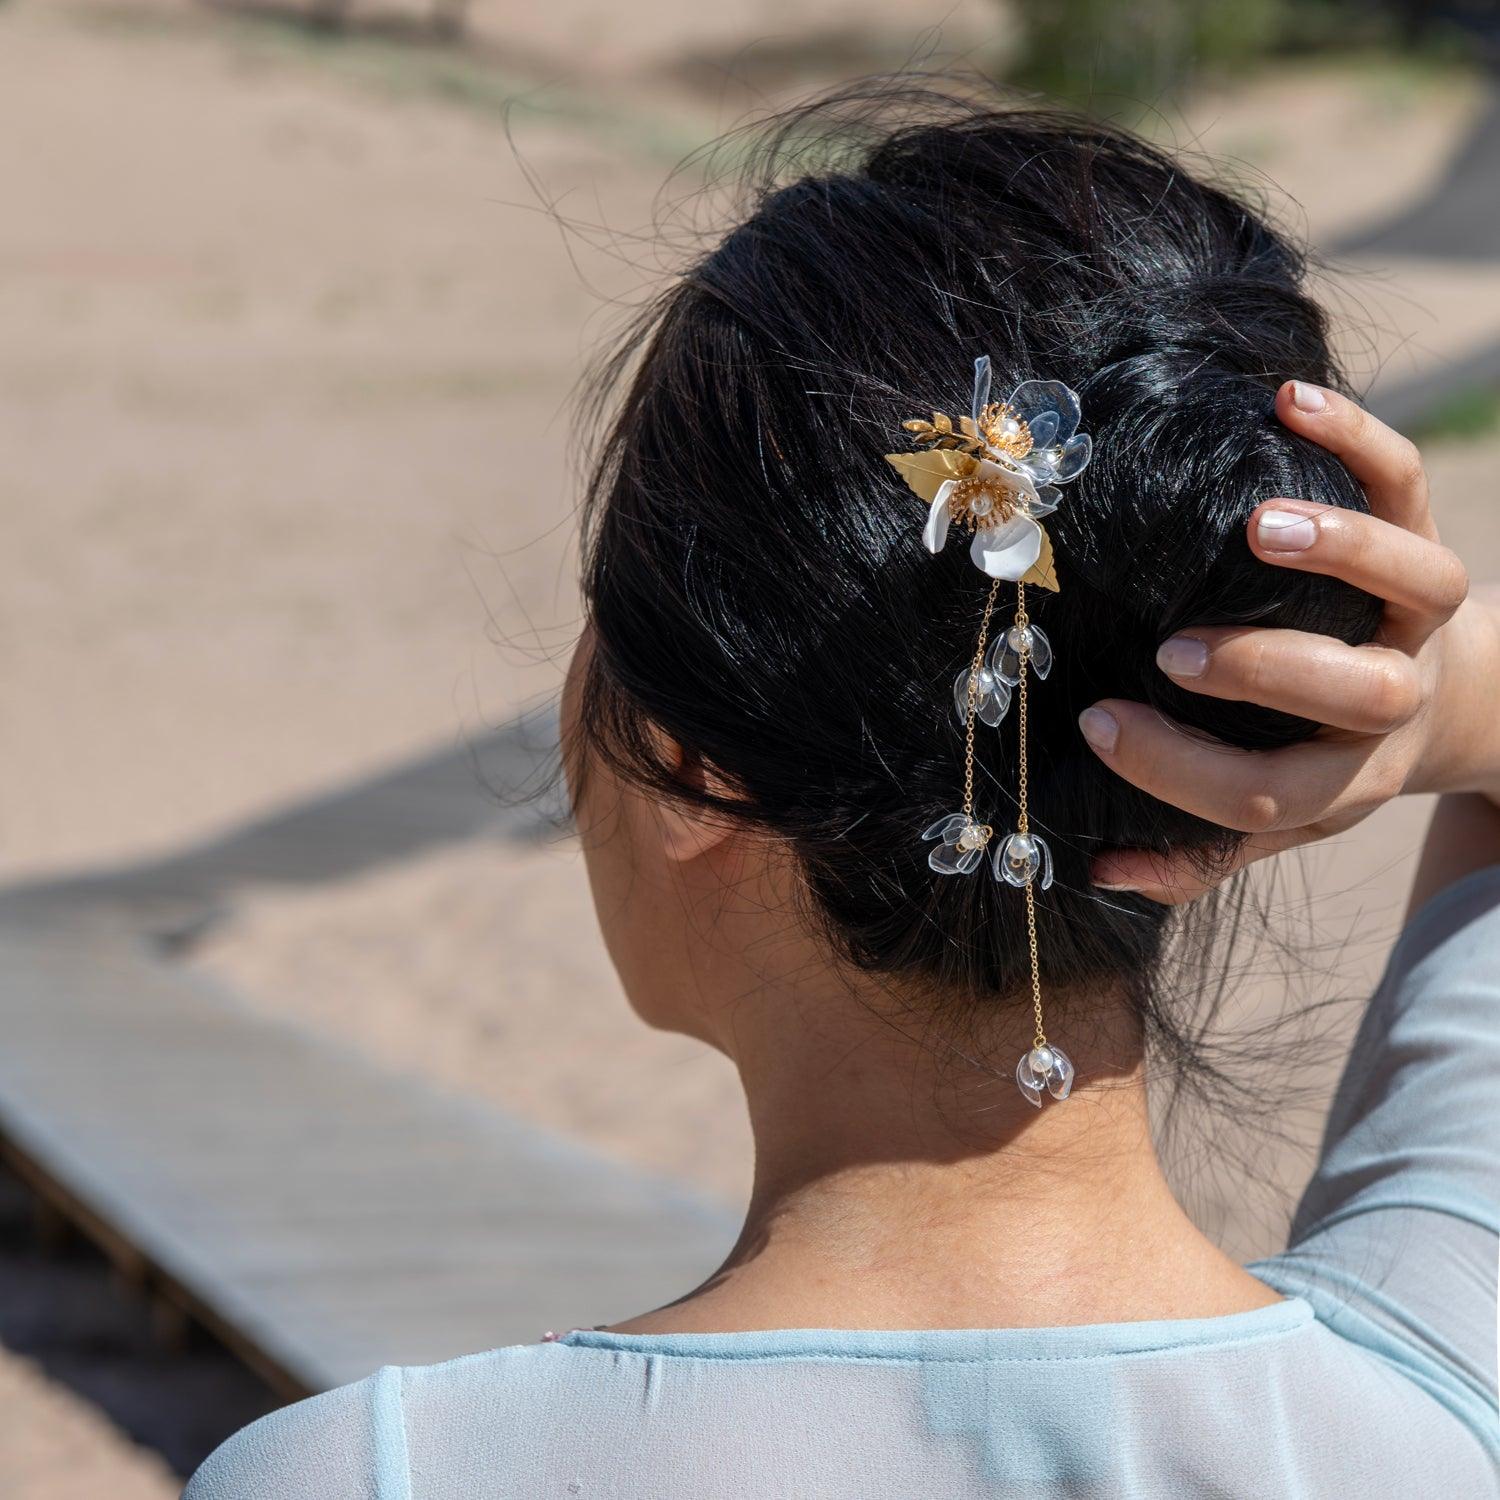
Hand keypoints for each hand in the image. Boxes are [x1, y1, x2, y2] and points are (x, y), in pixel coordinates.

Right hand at [1078, 380, 1494, 903]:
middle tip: (1175, 652)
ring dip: (1341, 552)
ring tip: (1252, 524)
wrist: (1452, 705)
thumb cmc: (1327, 754)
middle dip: (1265, 673)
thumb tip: (1103, 871)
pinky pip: (1409, 483)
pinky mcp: (1425, 537)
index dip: (1176, 771)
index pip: (1264, 792)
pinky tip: (1288, 401)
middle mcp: (1391, 701)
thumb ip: (1201, 849)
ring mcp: (1416, 616)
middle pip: (1358, 698)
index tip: (1099, 726)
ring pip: (1418, 584)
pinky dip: (1359, 438)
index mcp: (1344, 776)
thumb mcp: (1280, 817)